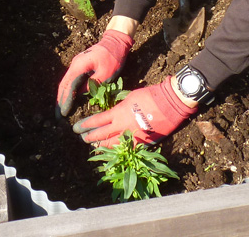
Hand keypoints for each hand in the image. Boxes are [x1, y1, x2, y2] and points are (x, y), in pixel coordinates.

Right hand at [55, 30, 132, 116]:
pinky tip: (69, 97)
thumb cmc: (113, 56)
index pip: (69, 86)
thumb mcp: (106, 73)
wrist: (115, 41)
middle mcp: (75, 64)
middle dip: (60, 100)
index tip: (63, 113)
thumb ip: (94, 84)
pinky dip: (68, 89)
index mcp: (79, 66)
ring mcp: (76, 64)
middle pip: (64, 84)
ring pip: (66, 82)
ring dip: (63, 95)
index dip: (66, 100)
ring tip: (61, 109)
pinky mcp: (80, 65)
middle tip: (58, 115)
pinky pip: (72, 79)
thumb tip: (83, 93)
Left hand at [72, 76, 195, 146]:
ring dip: (101, 146)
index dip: (86, 125)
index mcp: (119, 113)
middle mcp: (123, 127)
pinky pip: (127, 149)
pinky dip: (118, 150)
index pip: (97, 121)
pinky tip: (113, 152)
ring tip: (94, 146)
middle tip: (82, 138)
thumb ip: (119, 108)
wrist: (171, 103)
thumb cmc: (151, 96)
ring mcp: (133, 136)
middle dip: (90, 137)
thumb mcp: (130, 97)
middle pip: (102, 135)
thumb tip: (112, 114)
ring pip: (113, 145)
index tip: (77, 128)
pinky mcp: (143, 142)